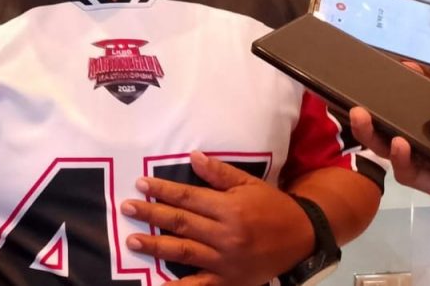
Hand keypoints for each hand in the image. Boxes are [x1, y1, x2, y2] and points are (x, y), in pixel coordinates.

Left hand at [121, 151, 312, 284]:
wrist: (302, 238)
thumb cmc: (272, 206)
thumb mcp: (249, 183)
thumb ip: (219, 173)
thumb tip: (192, 157)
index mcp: (229, 209)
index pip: (189, 198)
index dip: (163, 190)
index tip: (141, 184)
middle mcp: (226, 235)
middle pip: (182, 223)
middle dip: (152, 215)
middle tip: (127, 208)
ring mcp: (226, 261)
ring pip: (185, 252)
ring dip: (156, 246)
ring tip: (133, 241)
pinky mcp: (229, 281)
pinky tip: (159, 285)